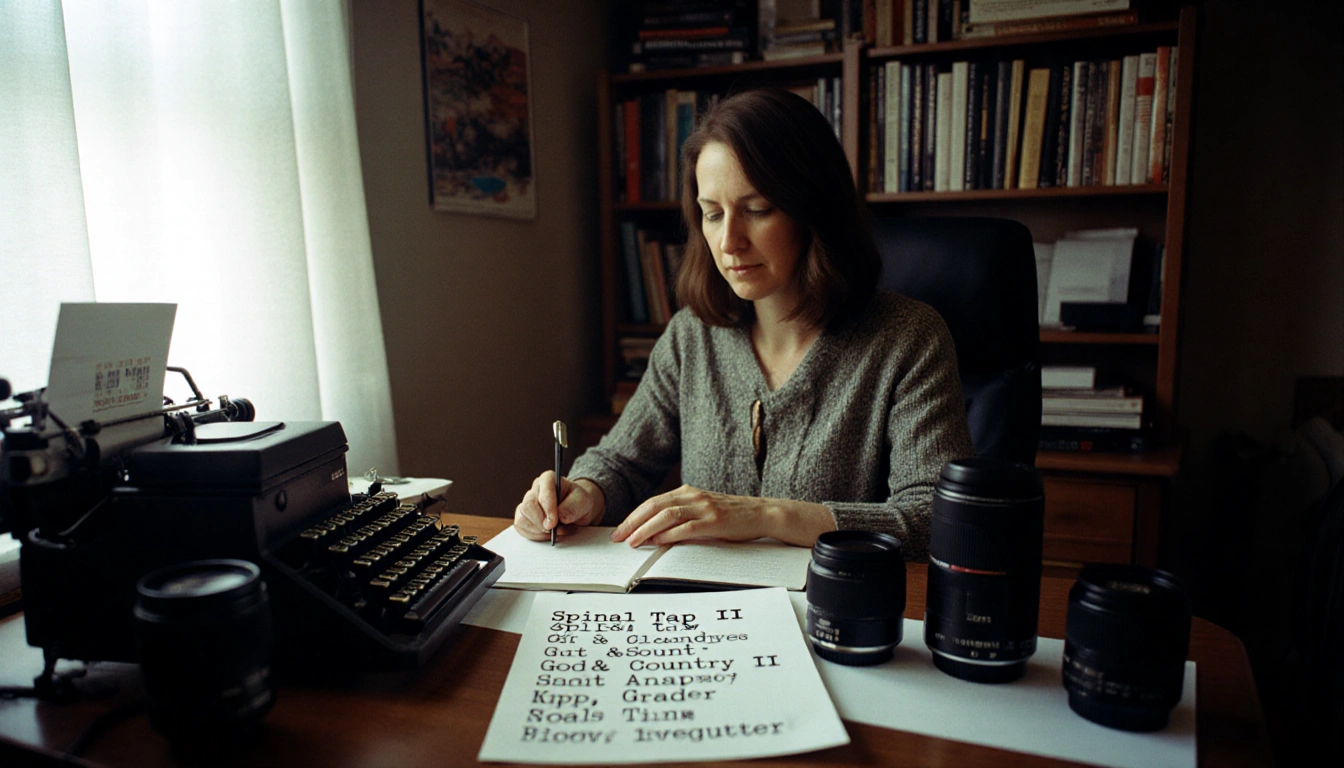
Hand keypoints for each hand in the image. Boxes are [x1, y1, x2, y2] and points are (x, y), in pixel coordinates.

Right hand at [513, 472, 604, 541]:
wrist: (575, 510)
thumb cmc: (578, 502)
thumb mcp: (583, 501)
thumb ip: (573, 507)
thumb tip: (560, 517)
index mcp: (548, 479)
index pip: (543, 493)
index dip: (548, 509)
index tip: (554, 523)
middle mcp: (535, 489)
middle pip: (529, 506)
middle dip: (542, 522)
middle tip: (555, 530)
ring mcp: (526, 502)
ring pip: (522, 518)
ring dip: (538, 530)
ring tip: (554, 532)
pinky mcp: (523, 516)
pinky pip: (521, 528)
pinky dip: (533, 535)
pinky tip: (545, 534)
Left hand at [611, 484, 770, 547]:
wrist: (761, 513)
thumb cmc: (731, 516)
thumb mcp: (703, 510)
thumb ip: (682, 516)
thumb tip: (654, 533)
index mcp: (687, 492)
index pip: (653, 502)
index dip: (634, 516)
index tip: (620, 530)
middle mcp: (693, 496)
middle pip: (655, 506)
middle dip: (633, 522)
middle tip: (618, 537)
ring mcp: (704, 507)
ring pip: (667, 515)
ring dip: (646, 529)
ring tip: (633, 542)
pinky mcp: (714, 521)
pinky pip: (687, 527)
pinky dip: (669, 535)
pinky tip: (658, 542)